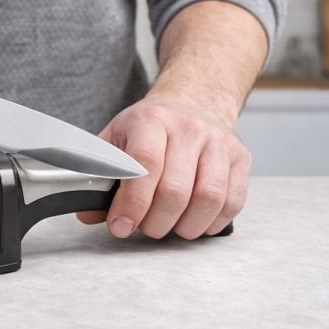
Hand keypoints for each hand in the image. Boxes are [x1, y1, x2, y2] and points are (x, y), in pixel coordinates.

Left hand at [78, 90, 250, 238]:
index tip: (121, 224)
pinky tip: (195, 220)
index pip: (145, 165)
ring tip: (170, 226)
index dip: (133, 202)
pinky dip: (212, 222)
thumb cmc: (150, 126)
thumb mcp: (116, 137)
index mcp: (151, 119)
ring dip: (185, 227)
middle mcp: (188, 128)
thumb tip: (87, 212)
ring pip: (208, 199)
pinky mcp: (241, 157)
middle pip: (175, 190)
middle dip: (155, 222)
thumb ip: (100, 175)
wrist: (193, 102)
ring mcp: (219, 142)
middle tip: (145, 227)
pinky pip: (233, 202)